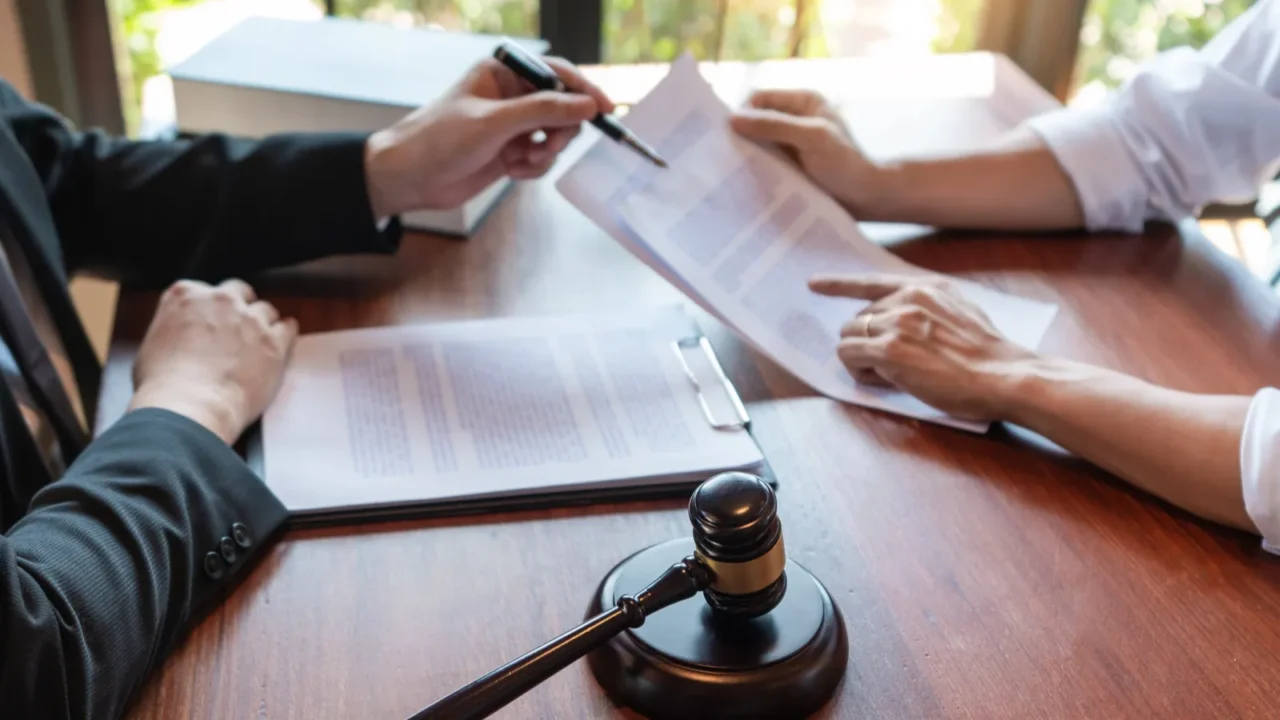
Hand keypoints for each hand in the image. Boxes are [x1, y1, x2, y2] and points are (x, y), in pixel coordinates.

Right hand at [129, 279, 297, 443]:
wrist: (189, 406)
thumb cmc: (164, 385)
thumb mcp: (153, 345)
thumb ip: (174, 329)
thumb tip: (181, 339)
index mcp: (185, 295)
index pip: (203, 290)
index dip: (209, 309)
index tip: (210, 322)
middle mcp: (220, 299)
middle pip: (238, 291)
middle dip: (239, 307)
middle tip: (237, 330)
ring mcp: (250, 319)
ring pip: (265, 309)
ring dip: (263, 324)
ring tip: (258, 345)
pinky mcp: (274, 341)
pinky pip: (288, 327)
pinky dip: (285, 334)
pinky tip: (281, 344)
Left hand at [363, 56, 614, 217]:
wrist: (409, 179)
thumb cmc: (439, 140)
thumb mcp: (494, 123)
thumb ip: (543, 111)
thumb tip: (586, 105)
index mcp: (503, 72)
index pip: (556, 73)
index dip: (583, 91)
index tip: (604, 110)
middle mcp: (511, 95)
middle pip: (562, 107)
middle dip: (559, 131)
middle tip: (545, 147)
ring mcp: (512, 124)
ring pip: (555, 135)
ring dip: (545, 152)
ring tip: (521, 161)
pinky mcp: (510, 150)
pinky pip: (542, 157)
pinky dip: (534, 167)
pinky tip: (512, 171)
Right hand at [730, 90, 879, 215]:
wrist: (867, 199)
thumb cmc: (845, 164)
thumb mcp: (811, 138)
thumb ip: (774, 125)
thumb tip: (732, 119)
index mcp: (803, 101)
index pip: (759, 98)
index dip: (743, 113)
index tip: (727, 136)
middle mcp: (796, 119)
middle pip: (756, 121)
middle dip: (741, 136)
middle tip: (723, 156)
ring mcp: (792, 144)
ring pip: (758, 143)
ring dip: (746, 156)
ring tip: (731, 172)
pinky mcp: (790, 166)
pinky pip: (765, 162)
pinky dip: (754, 170)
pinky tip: (745, 183)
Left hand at [810, 273, 1036, 418]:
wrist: (1004, 375)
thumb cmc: (988, 355)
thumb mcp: (961, 312)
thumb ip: (929, 308)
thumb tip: (898, 320)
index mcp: (925, 287)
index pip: (871, 281)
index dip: (838, 284)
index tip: (814, 284)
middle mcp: (907, 298)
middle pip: (858, 317)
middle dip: (867, 342)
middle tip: (893, 365)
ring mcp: (896, 322)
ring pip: (849, 337)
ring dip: (862, 358)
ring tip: (891, 374)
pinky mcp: (889, 350)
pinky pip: (849, 356)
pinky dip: (860, 371)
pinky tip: (885, 380)